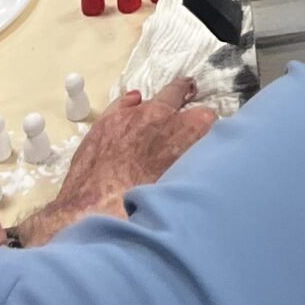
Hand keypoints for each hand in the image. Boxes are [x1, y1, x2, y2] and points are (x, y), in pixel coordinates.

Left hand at [15, 80, 214, 239]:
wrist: (97, 212)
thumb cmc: (146, 205)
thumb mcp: (183, 185)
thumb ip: (192, 164)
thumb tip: (193, 160)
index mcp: (189, 130)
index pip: (207, 117)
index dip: (205, 128)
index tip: (202, 137)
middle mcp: (163, 114)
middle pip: (179, 92)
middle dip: (185, 94)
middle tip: (189, 92)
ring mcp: (132, 114)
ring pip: (150, 98)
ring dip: (156, 105)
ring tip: (158, 111)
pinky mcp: (107, 121)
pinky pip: (123, 102)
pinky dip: (130, 105)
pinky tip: (132, 105)